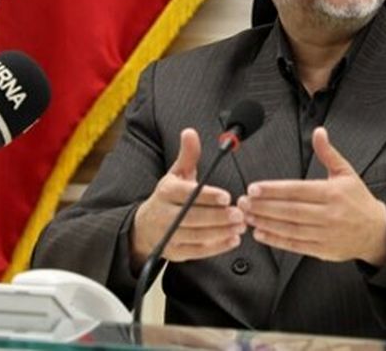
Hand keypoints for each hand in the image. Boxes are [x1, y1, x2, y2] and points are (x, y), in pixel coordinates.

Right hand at [130, 128, 244, 268]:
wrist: (145, 227)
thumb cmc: (168, 198)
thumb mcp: (176, 174)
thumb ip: (188, 155)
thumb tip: (190, 132)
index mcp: (166, 192)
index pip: (186, 194)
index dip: (207, 196)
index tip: (226, 196)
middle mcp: (164, 214)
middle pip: (193, 217)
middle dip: (218, 216)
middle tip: (239, 213)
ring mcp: (168, 235)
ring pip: (197, 235)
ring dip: (221, 231)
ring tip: (241, 225)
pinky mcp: (175, 252)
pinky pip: (198, 251)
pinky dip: (217, 247)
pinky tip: (233, 239)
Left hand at [236, 127, 385, 264]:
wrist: (377, 231)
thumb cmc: (359, 201)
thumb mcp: (346, 173)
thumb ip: (328, 153)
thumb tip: (319, 132)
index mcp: (332, 193)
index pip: (297, 190)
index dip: (273, 190)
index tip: (254, 188)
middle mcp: (329, 214)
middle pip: (289, 210)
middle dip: (263, 206)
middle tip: (243, 202)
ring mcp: (325, 234)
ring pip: (289, 228)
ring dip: (265, 223)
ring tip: (248, 216)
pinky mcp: (322, 250)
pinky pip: (295, 245)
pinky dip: (276, 240)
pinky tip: (261, 233)